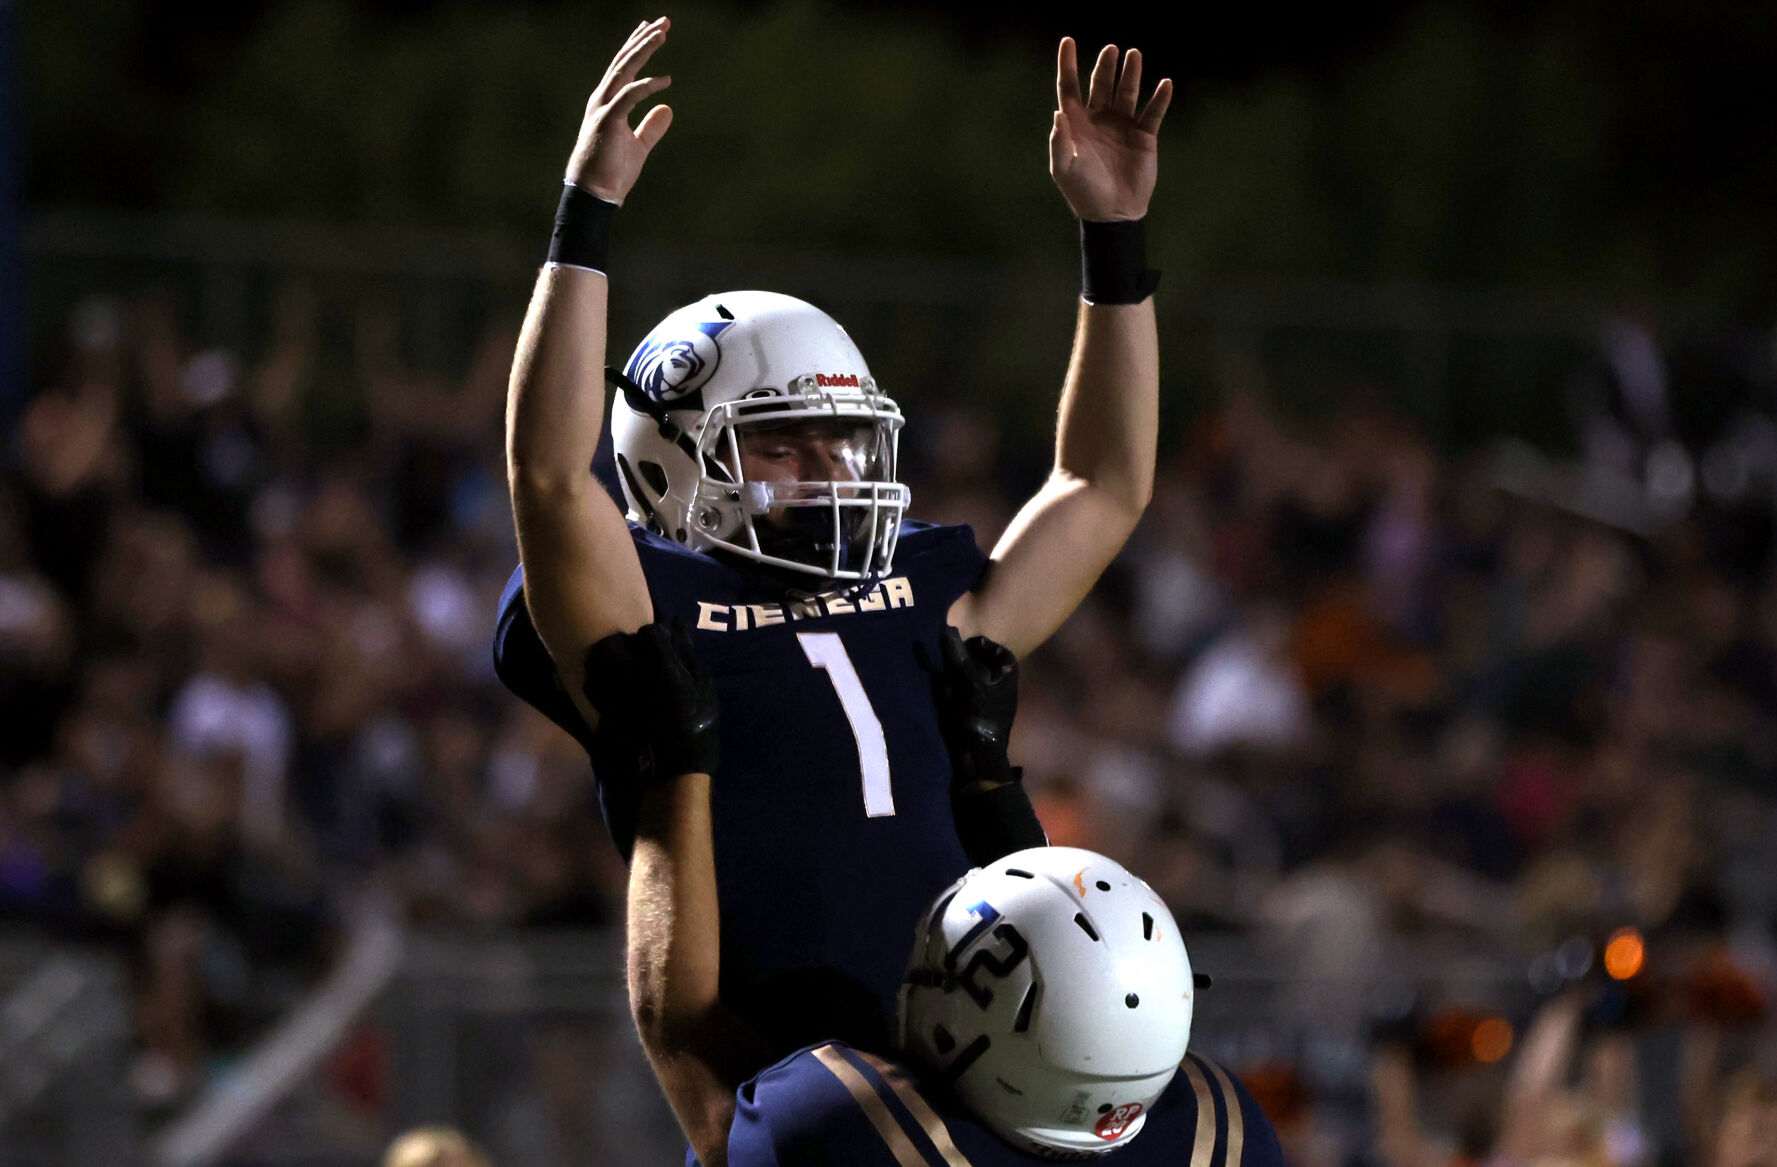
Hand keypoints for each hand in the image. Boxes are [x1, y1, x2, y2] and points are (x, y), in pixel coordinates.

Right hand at [566, 17, 674, 203]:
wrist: (595, 195)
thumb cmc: (612, 172)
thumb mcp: (638, 146)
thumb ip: (652, 127)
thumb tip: (668, 109)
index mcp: (608, 102)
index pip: (623, 67)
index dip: (637, 46)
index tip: (653, 29)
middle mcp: (603, 99)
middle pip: (624, 61)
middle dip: (643, 39)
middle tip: (663, 22)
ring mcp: (603, 108)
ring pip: (624, 70)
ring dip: (643, 51)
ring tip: (662, 34)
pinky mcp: (608, 121)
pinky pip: (629, 97)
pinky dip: (646, 86)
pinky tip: (665, 81)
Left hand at [584, 620, 718, 781]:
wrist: (674, 762)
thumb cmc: (696, 720)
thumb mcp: (702, 683)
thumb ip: (687, 650)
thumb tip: (679, 622)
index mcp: (658, 664)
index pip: (648, 631)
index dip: (656, 637)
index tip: (663, 647)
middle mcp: (630, 673)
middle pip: (612, 643)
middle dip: (622, 643)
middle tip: (635, 654)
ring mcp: (612, 692)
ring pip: (595, 663)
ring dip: (605, 661)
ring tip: (619, 669)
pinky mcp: (602, 709)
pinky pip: (590, 687)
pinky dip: (596, 682)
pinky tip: (610, 687)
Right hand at [930, 626, 1018, 788]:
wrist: (977, 759)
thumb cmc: (978, 716)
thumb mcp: (966, 681)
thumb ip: (957, 655)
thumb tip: (948, 629)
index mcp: (1008, 683)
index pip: (1004, 656)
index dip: (988, 646)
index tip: (971, 642)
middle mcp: (1003, 696)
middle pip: (990, 671)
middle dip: (973, 662)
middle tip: (954, 654)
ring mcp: (991, 711)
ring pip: (978, 687)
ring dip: (962, 678)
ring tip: (943, 672)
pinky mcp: (978, 724)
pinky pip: (968, 702)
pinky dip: (956, 695)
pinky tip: (940, 695)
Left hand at [1049, 38, 1172, 221]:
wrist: (1113, 213)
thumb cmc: (1084, 191)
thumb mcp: (1065, 169)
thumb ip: (1060, 142)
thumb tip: (1058, 113)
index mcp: (1077, 124)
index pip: (1069, 88)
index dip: (1067, 65)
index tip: (1067, 41)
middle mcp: (1099, 119)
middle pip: (1101, 85)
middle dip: (1105, 67)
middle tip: (1112, 50)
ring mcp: (1123, 126)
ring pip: (1127, 93)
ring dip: (1131, 75)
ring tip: (1134, 55)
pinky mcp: (1144, 136)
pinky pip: (1153, 113)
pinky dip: (1159, 99)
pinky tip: (1164, 84)